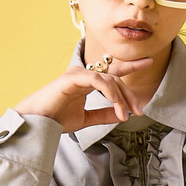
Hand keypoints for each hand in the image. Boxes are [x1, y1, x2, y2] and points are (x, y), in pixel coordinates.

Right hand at [14, 56, 152, 132]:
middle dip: (130, 94)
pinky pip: (97, 80)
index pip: (113, 72)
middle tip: (139, 110)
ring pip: (109, 79)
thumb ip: (104, 115)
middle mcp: (84, 75)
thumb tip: (122, 115)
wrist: (37, 123)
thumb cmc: (56, 119)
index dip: (131, 66)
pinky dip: (109, 91)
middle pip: (116, 78)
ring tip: (125, 115)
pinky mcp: (72, 78)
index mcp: (87, 82)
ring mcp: (78, 75)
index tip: (148, 62)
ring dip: (121, 98)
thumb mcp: (87, 119)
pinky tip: (116, 104)